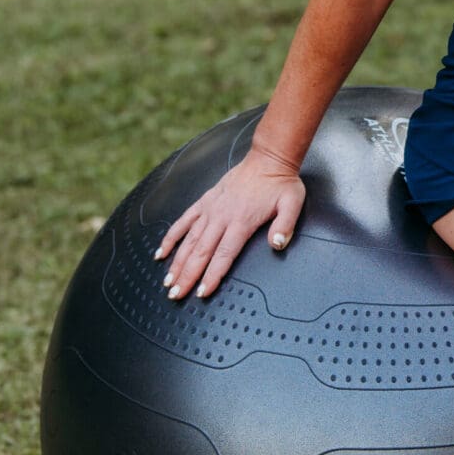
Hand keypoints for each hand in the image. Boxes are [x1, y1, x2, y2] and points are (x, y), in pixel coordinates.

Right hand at [155, 146, 305, 302]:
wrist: (267, 159)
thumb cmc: (280, 183)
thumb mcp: (292, 203)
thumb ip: (285, 225)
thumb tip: (277, 244)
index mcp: (242, 221)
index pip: (223, 255)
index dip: (212, 276)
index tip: (201, 293)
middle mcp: (221, 217)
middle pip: (201, 252)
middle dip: (188, 276)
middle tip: (176, 295)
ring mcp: (210, 209)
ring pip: (189, 240)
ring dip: (177, 262)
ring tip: (168, 281)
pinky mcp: (205, 201)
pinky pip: (184, 221)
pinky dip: (171, 237)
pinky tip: (161, 252)